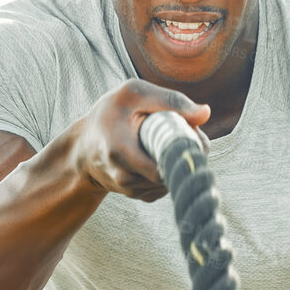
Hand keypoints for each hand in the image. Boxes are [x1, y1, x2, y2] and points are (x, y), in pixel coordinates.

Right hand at [68, 79, 210, 201]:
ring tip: (166, 142)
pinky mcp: (138, 195)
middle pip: (173, 174)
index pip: (166, 166)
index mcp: (121, 151)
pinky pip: (166, 186)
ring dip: (177, 162)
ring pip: (172, 181)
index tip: (190, 134)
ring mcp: (131, 190)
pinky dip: (169, 171)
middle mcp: (124, 178)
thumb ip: (170, 100)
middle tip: (182, 133)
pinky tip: (159, 156)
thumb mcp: (133, 94)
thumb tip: (206, 114)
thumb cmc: (110, 113)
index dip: (185, 151)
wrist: (84, 147)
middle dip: (185, 154)